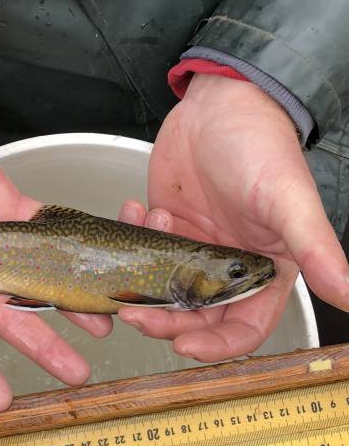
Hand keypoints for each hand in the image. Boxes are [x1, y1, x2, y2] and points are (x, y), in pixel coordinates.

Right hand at [0, 96, 111, 409]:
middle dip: (38, 344)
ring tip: (103, 330)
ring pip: (31, 277)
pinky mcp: (3, 203)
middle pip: (3, 314)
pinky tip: (93, 269)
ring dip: (65, 304)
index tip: (0, 400)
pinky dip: (69, 248)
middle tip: (74, 375)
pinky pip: (42, 230)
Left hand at [118, 73, 348, 360]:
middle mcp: (227, 266)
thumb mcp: (288, 200)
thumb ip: (316, 250)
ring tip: (129, 267)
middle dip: (166, 321)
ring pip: (163, 289)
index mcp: (264, 270)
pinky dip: (132, 236)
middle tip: (138, 314)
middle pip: (195, 317)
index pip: (243, 327)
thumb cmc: (261, 145)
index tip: (184, 345)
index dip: (216, 345)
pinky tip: (134, 211)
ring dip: (143, 286)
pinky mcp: (166, 225)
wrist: (222, 100)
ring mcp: (193, 248)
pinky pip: (143, 247)